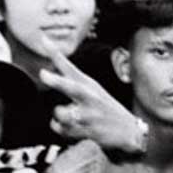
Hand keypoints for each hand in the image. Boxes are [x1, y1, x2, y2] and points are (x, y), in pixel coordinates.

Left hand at [36, 37, 144, 152]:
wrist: (130, 132)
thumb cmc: (105, 109)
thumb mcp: (94, 90)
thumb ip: (71, 81)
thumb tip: (44, 71)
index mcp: (89, 85)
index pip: (70, 67)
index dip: (56, 54)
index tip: (43, 40)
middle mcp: (90, 97)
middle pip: (72, 87)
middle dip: (57, 81)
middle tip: (42, 74)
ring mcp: (90, 115)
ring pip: (60, 113)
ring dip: (58, 116)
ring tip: (67, 117)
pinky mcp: (89, 131)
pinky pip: (62, 129)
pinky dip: (60, 128)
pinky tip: (69, 127)